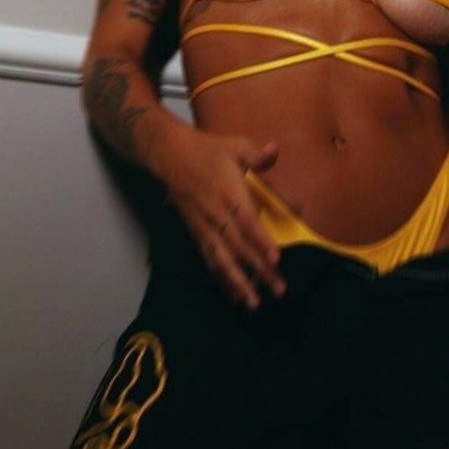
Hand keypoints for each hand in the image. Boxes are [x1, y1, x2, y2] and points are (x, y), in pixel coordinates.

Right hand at [158, 126, 283, 308]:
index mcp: (228, 192)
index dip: (260, 240)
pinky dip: (221, 277)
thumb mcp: (236, 145)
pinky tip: (232, 292)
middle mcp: (216, 214)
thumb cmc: (209, 150)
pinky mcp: (196, 232)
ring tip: (253, 303)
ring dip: (238, 282)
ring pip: (221, 259)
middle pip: (238, 247)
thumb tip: (275, 153)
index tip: (276, 258)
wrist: (170, 156)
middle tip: (278, 289)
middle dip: (258, 270)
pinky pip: (209, 258)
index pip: (246, 220)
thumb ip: (257, 155)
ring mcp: (204, 226)